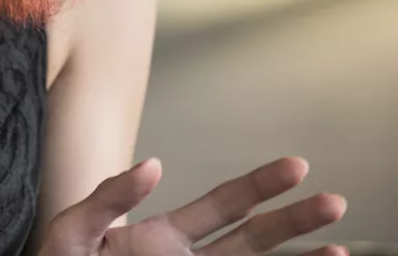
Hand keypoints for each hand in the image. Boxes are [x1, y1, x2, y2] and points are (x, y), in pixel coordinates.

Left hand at [41, 157, 346, 255]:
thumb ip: (109, 197)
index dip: (259, 184)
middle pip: (254, 239)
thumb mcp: (73, 227)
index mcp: (163, 236)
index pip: (222, 204)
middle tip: (335, 202)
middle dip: (294, 221)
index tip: (298, 166)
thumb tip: (154, 165)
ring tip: (338, 251)